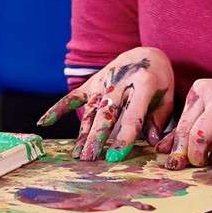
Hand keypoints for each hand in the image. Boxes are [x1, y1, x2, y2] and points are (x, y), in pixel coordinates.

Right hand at [37, 47, 173, 161]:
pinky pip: (72, 97)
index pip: (132, 115)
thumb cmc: (158, 80)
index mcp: (143, 84)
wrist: (143, 53)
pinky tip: (43, 123)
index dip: (124, 137)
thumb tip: (150, 142)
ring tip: (78, 155)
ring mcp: (102, 83)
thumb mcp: (167, 96)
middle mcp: (119, 83)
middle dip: (98, 137)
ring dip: (83, 134)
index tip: (116, 156)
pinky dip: (57, 109)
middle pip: (106, 114)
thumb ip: (158, 119)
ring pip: (90, 112)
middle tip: (91, 159)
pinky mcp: (90, 83)